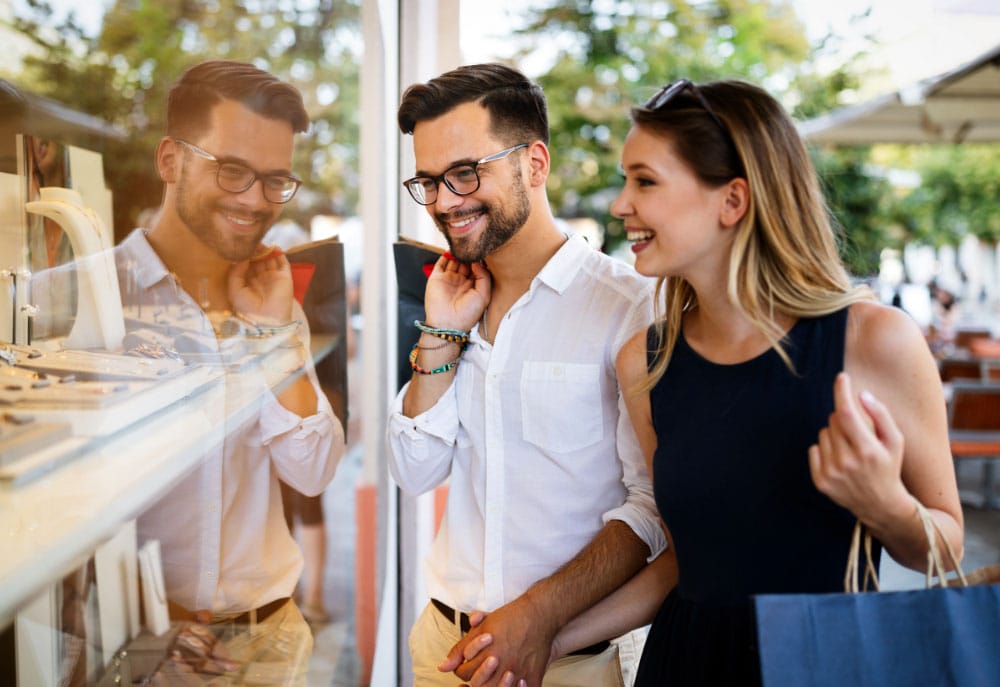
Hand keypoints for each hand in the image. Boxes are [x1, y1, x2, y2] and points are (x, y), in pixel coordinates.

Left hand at [227, 245, 293, 323]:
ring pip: (270, 259)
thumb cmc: (247, 308)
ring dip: (265, 250)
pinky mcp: (285, 277)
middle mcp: (261, 279)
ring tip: (259, 242)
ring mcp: (274, 278)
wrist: (267, 321)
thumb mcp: (234, 289)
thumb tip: (242, 257)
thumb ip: (236, 271)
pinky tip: (273, 247)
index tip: (239, 247)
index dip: (244, 256)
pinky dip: (279, 253)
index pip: (246, 265)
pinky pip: (283, 262)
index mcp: (248, 283)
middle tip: (250, 242)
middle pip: (258, 260)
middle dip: (254, 251)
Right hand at [423, 254, 490, 331]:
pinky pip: (441, 262)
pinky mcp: (437, 278)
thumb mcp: (484, 295)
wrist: (447, 323)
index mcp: (473, 287)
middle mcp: (461, 282)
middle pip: (466, 263)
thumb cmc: (467, 314)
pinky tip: (452, 249)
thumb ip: (484, 276)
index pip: (478, 268)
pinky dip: (445, 254)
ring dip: (459, 253)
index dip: (481, 260)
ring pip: (454, 260)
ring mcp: (448, 279)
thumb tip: (477, 262)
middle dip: (470, 255)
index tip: (484, 251)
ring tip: (464, 246)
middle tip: (474, 247)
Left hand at [438, 612, 526, 686]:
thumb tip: (442, 667)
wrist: (539, 614)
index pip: (464, 673)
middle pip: (479, 684)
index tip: (469, 663)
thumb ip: (460, 649)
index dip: (462, 669)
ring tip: (496, 677)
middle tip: (483, 668)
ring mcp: (517, 671)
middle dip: (476, 678)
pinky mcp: (533, 675)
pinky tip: (515, 682)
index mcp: (486, 652)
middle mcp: (501, 664)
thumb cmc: (510, 618)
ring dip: (495, 685)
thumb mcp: (481, 628)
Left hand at [809, 372, 909, 522]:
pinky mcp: (820, 481)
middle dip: (845, 419)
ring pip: (823, 432)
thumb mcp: (895, 442)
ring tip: (851, 451)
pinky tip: (840, 461)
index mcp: (867, 450)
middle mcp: (847, 462)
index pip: (847, 413)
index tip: (842, 377)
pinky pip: (814, 448)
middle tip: (858, 434)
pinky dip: (824, 449)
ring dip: (835, 435)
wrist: (880, 504)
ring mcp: (831, 473)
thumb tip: (861, 394)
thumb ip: (880, 415)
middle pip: (834, 419)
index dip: (842, 391)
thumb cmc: (889, 467)